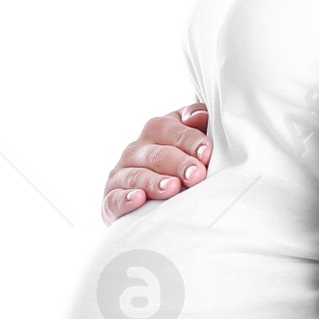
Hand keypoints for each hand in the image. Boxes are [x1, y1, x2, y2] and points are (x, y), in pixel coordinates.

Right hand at [102, 103, 213, 223]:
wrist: (158, 202)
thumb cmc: (184, 162)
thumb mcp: (194, 136)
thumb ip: (199, 120)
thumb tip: (199, 116)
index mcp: (157, 130)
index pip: (171, 130)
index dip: (190, 141)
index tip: (207, 153)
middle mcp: (136, 149)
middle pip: (157, 154)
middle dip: (178, 164)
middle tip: (196, 175)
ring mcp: (121, 174)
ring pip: (136, 176)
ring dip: (155, 182)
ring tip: (173, 188)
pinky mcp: (111, 199)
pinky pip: (114, 198)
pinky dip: (125, 199)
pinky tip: (139, 200)